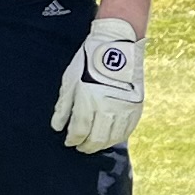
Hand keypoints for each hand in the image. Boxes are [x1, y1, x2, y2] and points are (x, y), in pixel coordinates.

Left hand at [51, 17, 145, 153]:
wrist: (116, 46)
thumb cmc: (88, 62)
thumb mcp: (70, 81)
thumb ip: (63, 106)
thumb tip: (57, 127)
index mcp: (88, 101)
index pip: (79, 130)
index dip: (73, 139)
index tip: (68, 142)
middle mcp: (107, 107)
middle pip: (96, 138)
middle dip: (86, 146)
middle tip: (80, 147)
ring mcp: (124, 108)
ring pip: (113, 137)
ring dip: (102, 144)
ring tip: (94, 144)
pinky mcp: (136, 106)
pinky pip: (127, 130)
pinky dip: (117, 137)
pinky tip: (110, 138)